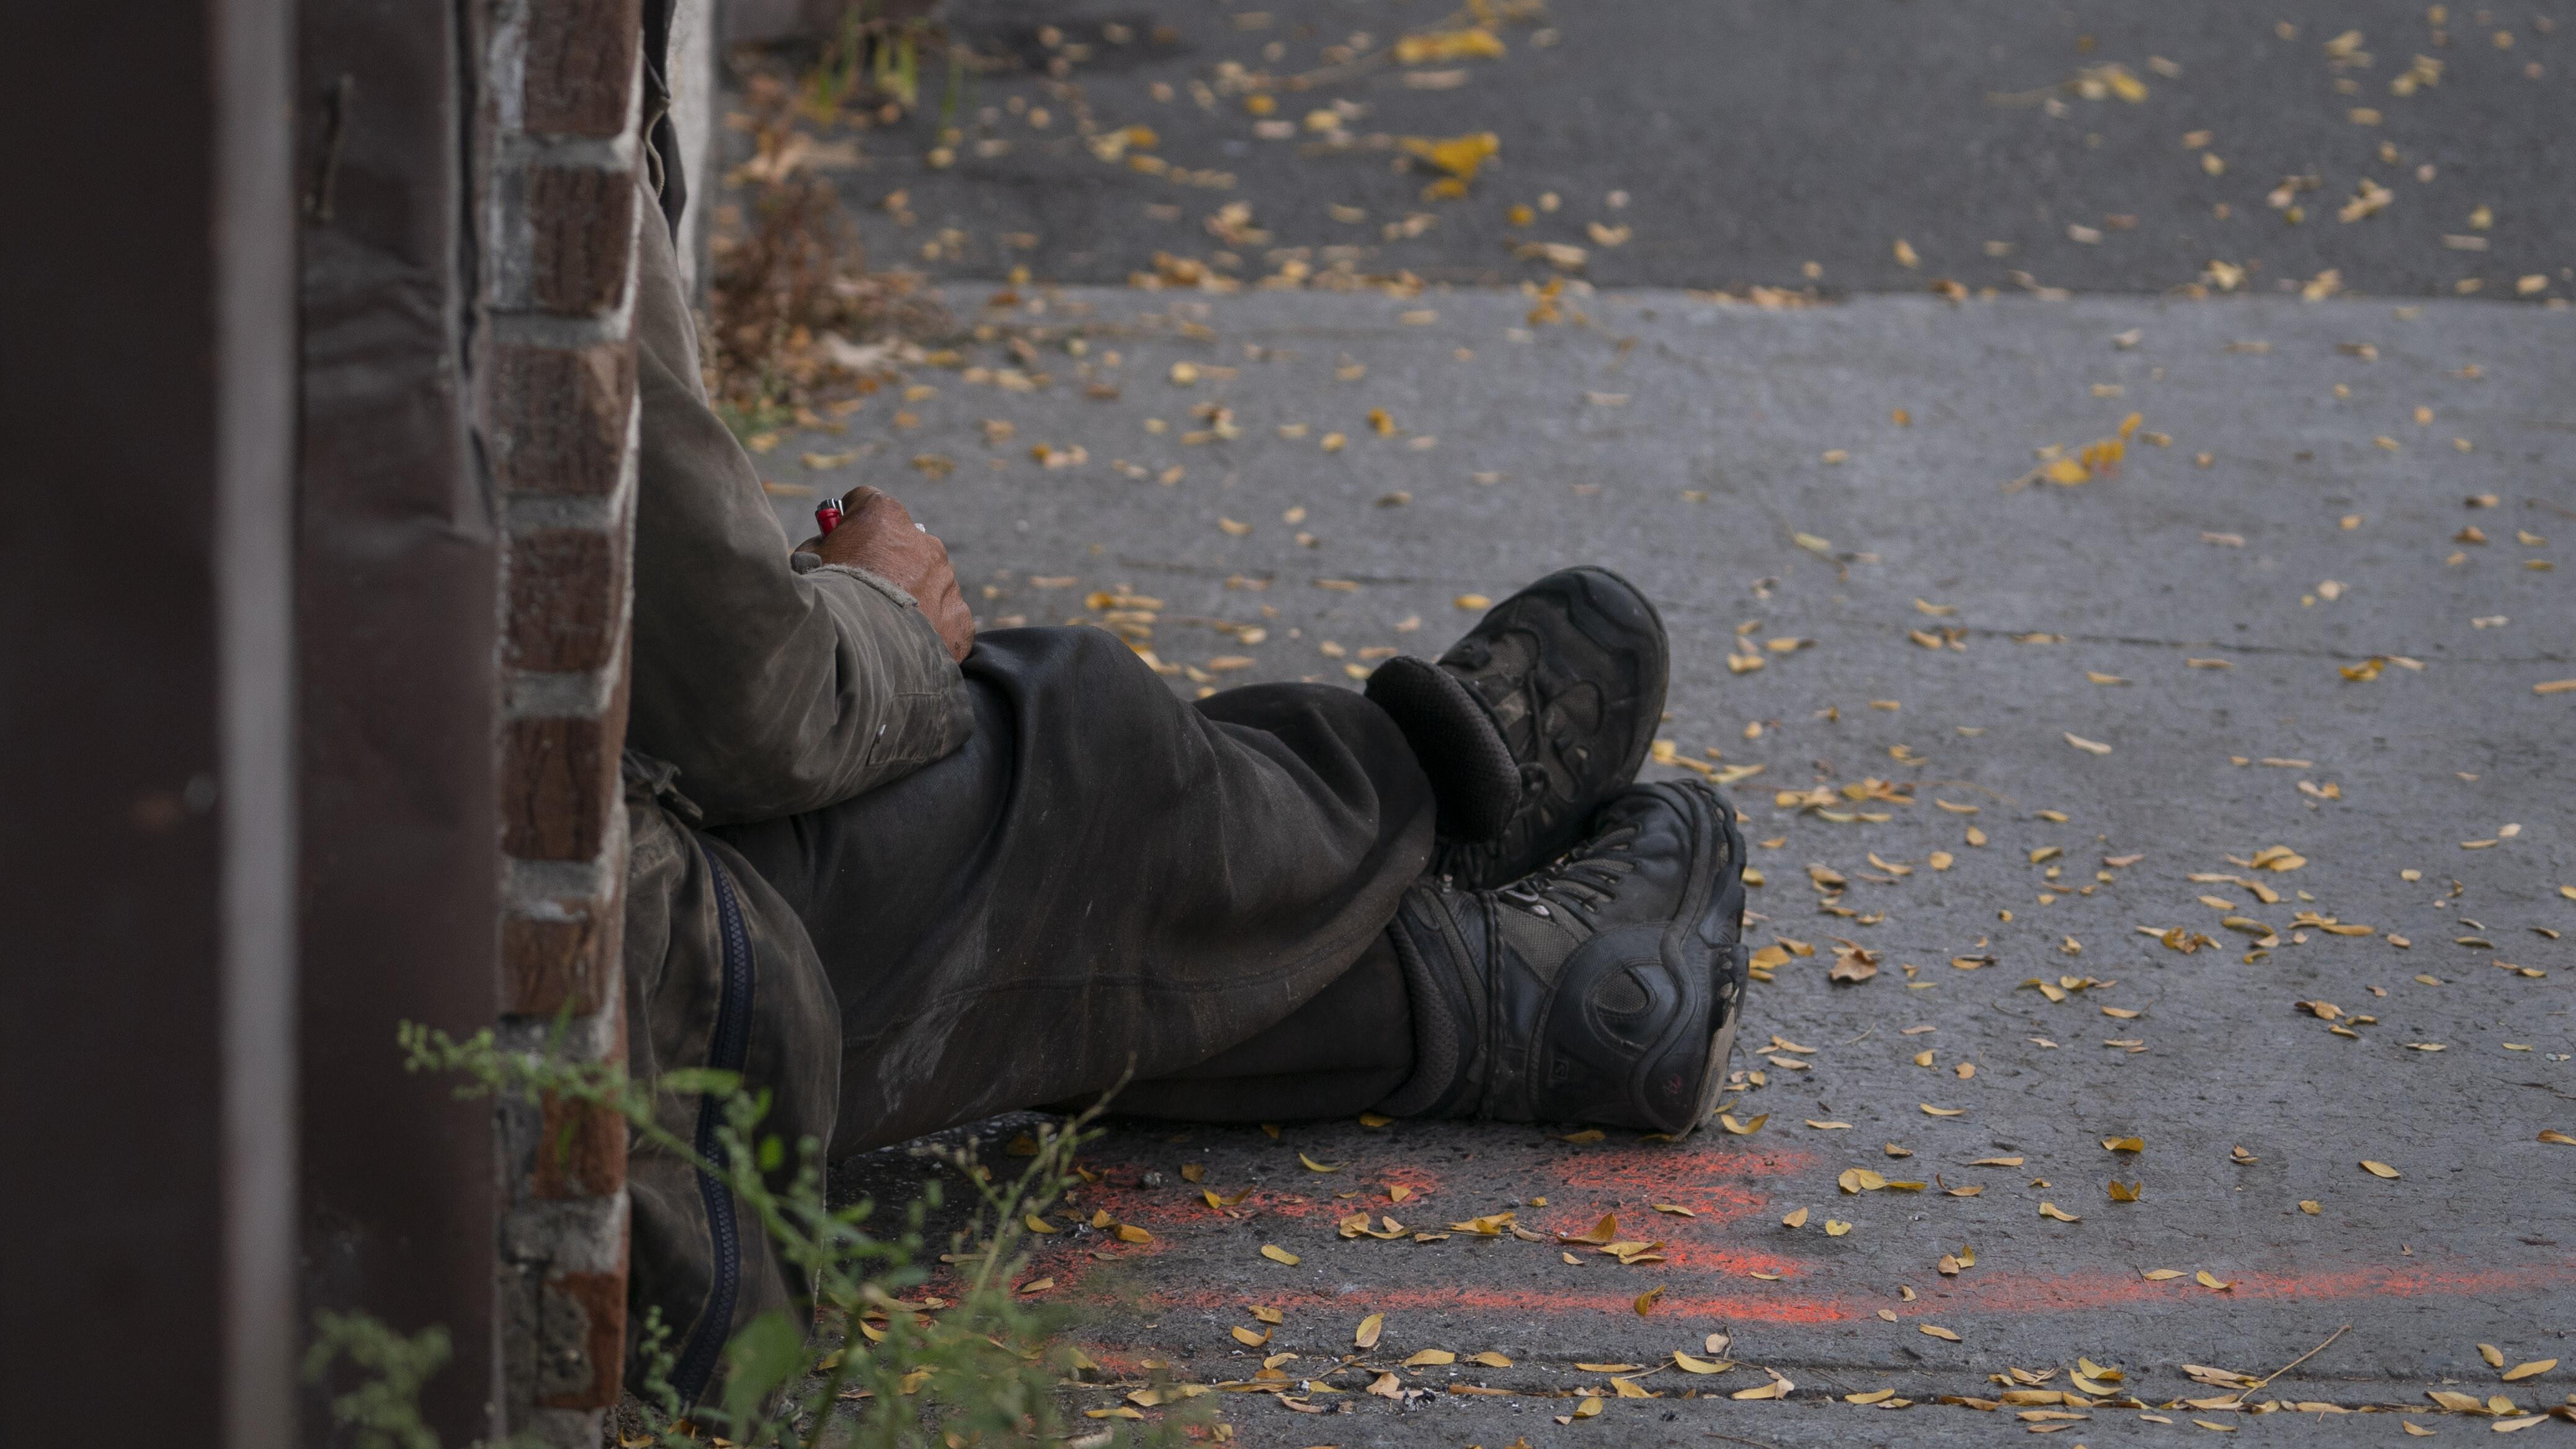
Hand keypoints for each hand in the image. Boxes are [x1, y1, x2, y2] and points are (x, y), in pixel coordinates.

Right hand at [799, 485, 974, 662]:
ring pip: (928, 582)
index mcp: (884, 516)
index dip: (852, 521)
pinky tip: (904, 644)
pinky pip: (944, 618)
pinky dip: (928, 628)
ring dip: (909, 596)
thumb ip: (820, 545)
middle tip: (864, 589)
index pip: (868, 503)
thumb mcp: (806, 561)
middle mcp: (923, 540)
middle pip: (904, 545)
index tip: (842, 537)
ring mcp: (945, 580)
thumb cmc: (824, 600)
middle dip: (887, 562)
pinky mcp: (958, 617)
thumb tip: (824, 545)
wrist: (854, 652)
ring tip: (882, 624)